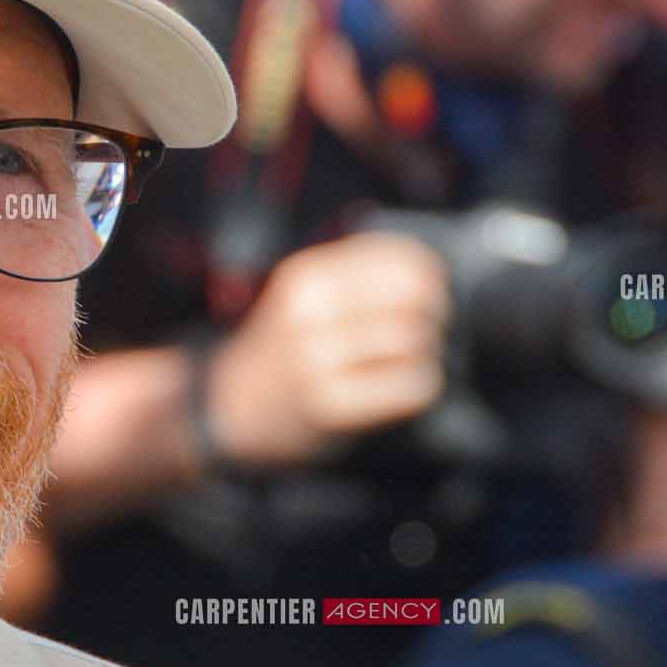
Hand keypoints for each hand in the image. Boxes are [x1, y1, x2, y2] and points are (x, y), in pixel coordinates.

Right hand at [201, 232, 449, 466]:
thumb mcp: (305, 298)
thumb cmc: (285, 351)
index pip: (401, 259)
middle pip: (414, 297)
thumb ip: (357, 278)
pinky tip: (403, 389)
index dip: (431, 277)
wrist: (231, 407)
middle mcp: (309, 313)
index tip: (431, 294)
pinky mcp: (329, 406)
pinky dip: (420, 387)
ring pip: (415, 341)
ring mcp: (316, 360)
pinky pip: (409, 387)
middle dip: (435, 315)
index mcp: (309, 277)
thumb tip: (434, 274)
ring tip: (413, 362)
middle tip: (429, 330)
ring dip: (428, 353)